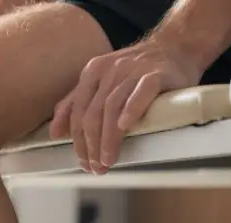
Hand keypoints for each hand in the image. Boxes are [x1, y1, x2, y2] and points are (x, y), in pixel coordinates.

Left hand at [49, 38, 201, 173]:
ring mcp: (132, 70)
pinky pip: (141, 92)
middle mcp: (109, 69)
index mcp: (92, 72)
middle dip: (91, 145)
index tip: (84, 163)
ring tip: (108, 160)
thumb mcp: (102, 83)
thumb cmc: (138, 72)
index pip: (78, 113)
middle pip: (93, 113)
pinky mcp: (156, 74)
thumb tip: (54, 133)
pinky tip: (124, 126)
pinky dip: (131, 109)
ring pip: (112, 108)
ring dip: (108, 139)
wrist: (176, 47)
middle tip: (96, 167)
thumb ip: (76, 104)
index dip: (78, 142)